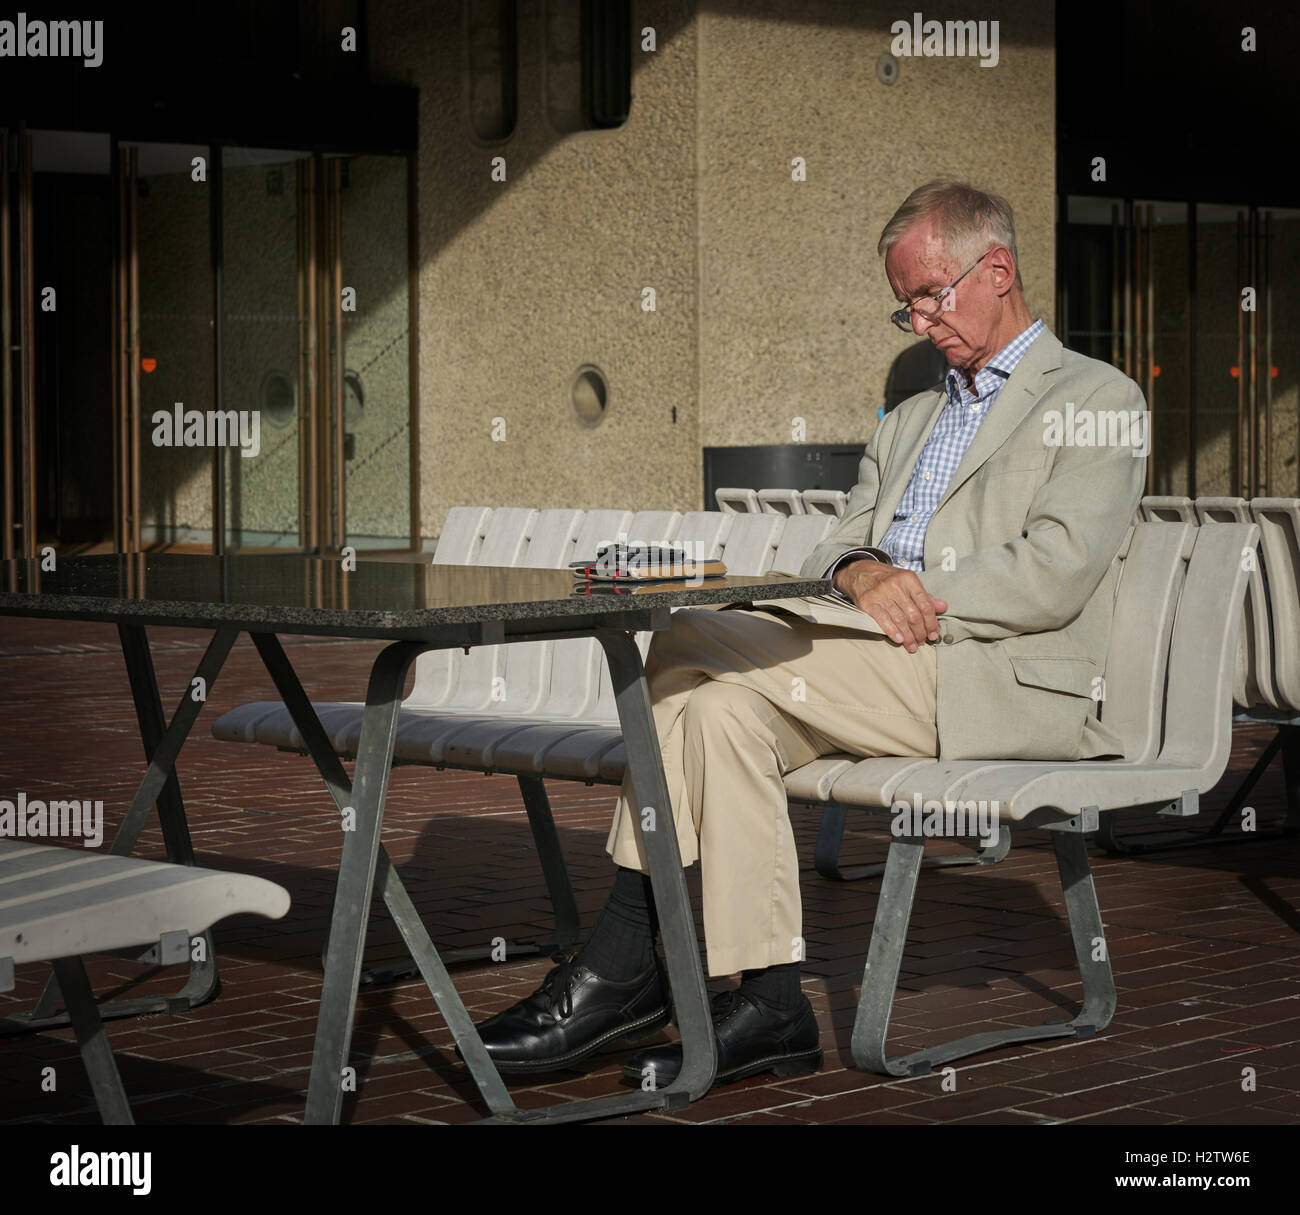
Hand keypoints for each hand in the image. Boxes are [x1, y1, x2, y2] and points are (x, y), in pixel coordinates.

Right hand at [832, 559, 947, 652]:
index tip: (934, 634)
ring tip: (912, 646)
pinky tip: (899, 640)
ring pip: (900, 620)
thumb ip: (925, 596)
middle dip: (920, 632)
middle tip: (922, 642)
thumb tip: (943, 607)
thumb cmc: (887, 580)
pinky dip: (892, 631)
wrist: (861, 573)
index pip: (926, 604)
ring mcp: (881, 593)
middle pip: (914, 615)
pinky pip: (883, 620)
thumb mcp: (907, 583)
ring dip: (908, 637)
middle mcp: (896, 585)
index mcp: (909, 579)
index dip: (932, 622)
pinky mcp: (868, 602)